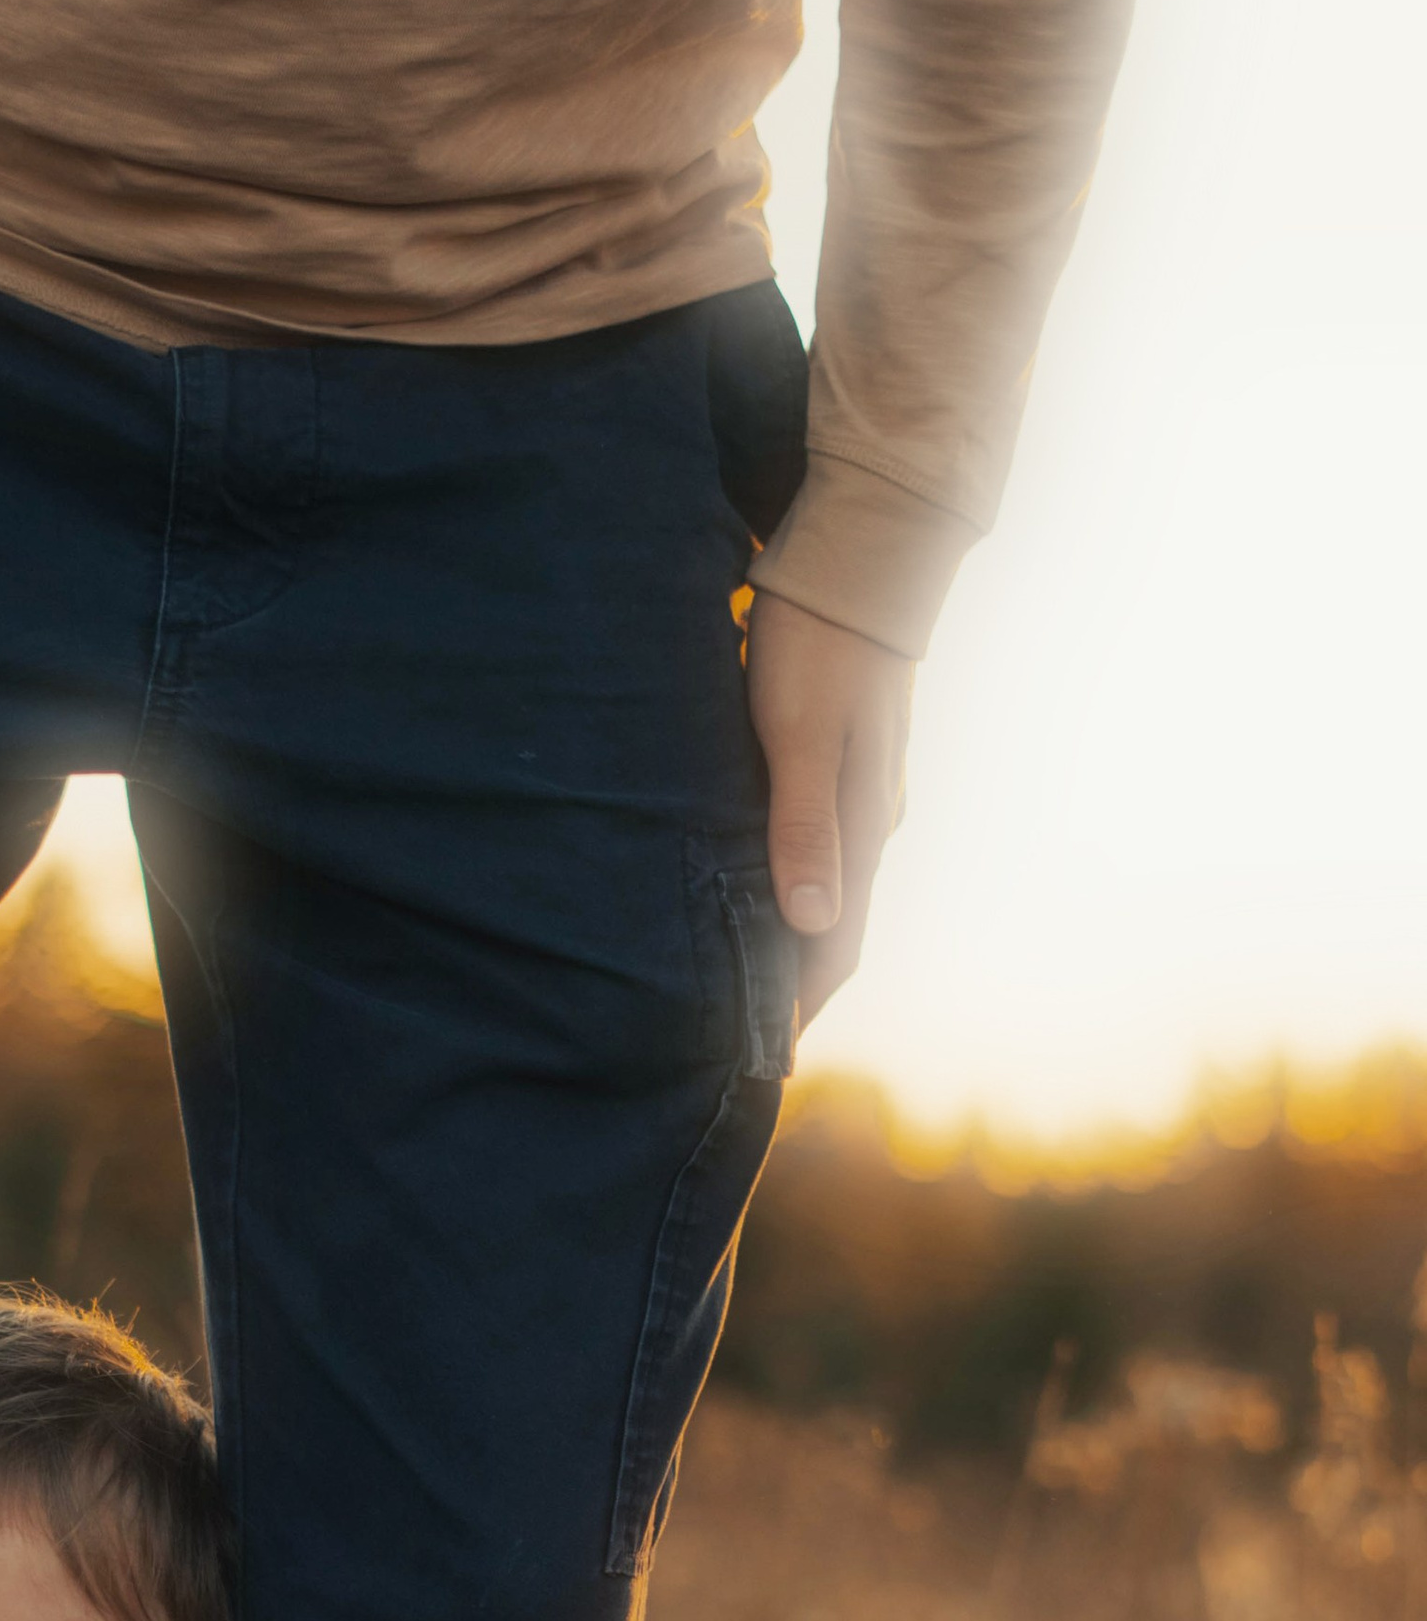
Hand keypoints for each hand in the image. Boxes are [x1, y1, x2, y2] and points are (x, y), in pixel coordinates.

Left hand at [745, 593, 913, 1018]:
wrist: (862, 558)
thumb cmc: (819, 645)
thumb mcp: (798, 736)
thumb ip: (802, 828)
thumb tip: (806, 925)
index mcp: (861, 827)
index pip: (833, 947)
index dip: (800, 1008)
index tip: (766, 1062)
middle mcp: (870, 822)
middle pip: (834, 932)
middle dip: (797, 990)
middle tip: (749, 1042)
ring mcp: (863, 793)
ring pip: (830, 891)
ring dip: (796, 941)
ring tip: (751, 982)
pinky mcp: (846, 763)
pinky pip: (822, 849)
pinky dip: (794, 888)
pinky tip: (764, 892)